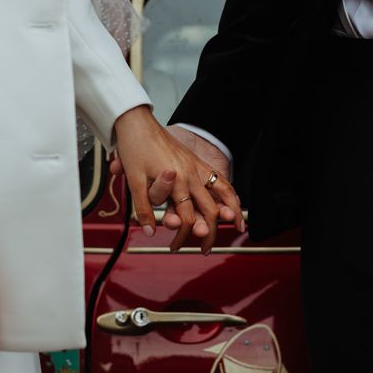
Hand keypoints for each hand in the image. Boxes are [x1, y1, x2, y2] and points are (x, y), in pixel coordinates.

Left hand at [112, 106, 243, 252]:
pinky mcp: (199, 163)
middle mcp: (191, 175)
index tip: (175, 248)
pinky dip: (231, 194)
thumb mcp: (134, 181)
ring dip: (232, 212)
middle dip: (209, 233)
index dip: (181, 236)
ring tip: (238, 227)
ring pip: (224, 193)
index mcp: (176, 181)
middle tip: (205, 250)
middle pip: (209, 210)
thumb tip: (150, 232)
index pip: (185, 218)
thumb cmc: (135, 149)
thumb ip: (144, 208)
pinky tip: (234, 204)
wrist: (138, 123)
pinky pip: (221, 180)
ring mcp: (198, 168)